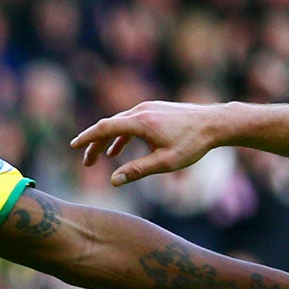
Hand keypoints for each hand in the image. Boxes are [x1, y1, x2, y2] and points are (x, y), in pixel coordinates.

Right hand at [70, 101, 223, 185]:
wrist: (215, 123)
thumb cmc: (192, 144)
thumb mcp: (165, 163)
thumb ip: (137, 171)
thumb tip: (113, 181)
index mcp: (141, 122)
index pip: (105, 128)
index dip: (87, 138)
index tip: (72, 146)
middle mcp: (141, 110)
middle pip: (109, 126)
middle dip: (95, 144)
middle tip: (85, 162)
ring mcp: (148, 107)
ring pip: (120, 123)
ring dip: (108, 141)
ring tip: (101, 158)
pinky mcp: (155, 109)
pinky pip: (131, 122)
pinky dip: (121, 136)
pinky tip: (118, 150)